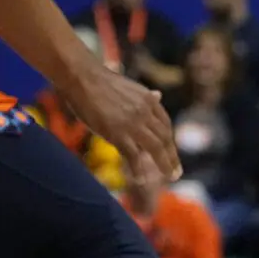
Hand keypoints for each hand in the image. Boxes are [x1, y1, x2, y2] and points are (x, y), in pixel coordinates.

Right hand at [61, 64, 180, 180]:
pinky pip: (133, 155)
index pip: (165, 124)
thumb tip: (159, 95)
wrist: (82, 78)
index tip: (171, 152)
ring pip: (155, 148)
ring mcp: (133, 123)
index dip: (169, 141)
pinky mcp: (118, 133)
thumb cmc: (100, 82)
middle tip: (176, 173)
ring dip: (165, 164)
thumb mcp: (130, 87)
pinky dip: (138, 169)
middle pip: (164, 138)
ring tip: (170, 177)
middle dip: (172, 157)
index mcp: (149, 100)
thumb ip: (144, 96)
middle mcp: (145, 112)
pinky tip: (141, 179)